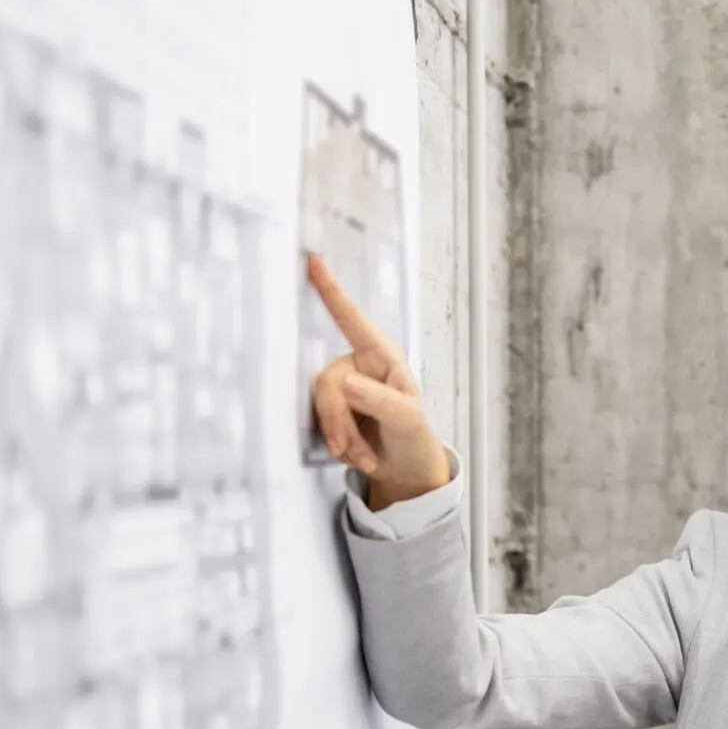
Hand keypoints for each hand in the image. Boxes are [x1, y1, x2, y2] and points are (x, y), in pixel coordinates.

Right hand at [307, 254, 450, 507]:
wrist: (404, 467)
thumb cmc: (412, 435)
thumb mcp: (407, 419)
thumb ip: (381, 400)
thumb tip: (346, 383)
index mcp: (381, 356)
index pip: (352, 320)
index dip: (331, 291)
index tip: (314, 261)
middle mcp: (357, 365)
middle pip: (328, 384)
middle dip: (342, 423)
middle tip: (363, 453)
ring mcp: (342, 387)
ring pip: (322, 406)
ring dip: (343, 439)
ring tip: (366, 456)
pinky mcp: (330, 409)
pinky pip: (320, 423)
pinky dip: (339, 446)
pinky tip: (358, 454)